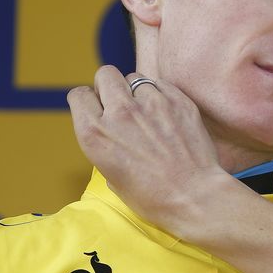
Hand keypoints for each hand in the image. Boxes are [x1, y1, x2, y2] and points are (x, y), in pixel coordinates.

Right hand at [66, 66, 228, 233]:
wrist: (194, 197)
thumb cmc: (152, 197)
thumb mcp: (111, 177)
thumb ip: (105, 146)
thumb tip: (110, 130)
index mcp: (96, 134)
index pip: (79, 95)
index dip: (87, 101)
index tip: (96, 108)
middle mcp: (120, 113)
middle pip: (105, 74)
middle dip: (109, 86)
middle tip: (119, 103)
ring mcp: (150, 103)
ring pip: (135, 78)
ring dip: (136, 91)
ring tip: (147, 112)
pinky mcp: (177, 100)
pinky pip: (160, 84)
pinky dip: (160, 95)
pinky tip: (166, 115)